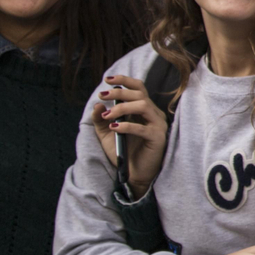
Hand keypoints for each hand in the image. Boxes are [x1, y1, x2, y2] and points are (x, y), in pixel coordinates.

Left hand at [94, 74, 169, 193]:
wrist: (133, 174)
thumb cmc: (124, 151)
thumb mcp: (106, 134)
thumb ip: (100, 120)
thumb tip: (97, 105)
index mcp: (144, 109)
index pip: (139, 88)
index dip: (125, 80)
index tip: (108, 79)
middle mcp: (153, 114)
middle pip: (140, 94)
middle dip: (119, 92)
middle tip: (102, 95)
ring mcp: (158, 125)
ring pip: (143, 106)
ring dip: (122, 108)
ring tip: (107, 116)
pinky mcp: (158, 138)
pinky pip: (142, 128)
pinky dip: (127, 126)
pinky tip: (114, 128)